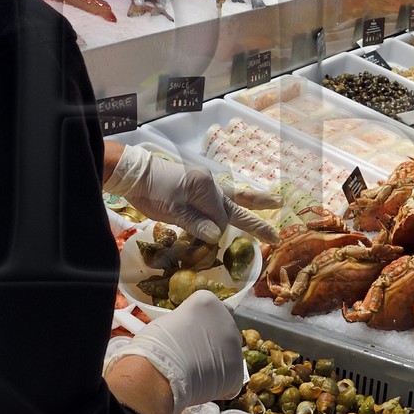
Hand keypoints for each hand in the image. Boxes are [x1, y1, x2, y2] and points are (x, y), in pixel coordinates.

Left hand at [105, 144, 279, 242]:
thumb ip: (195, 222)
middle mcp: (211, 185)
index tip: (207, 238)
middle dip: (258, 217)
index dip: (217, 231)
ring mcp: (206, 186)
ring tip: (276, 202)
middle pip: (239, 204)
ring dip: (253, 202)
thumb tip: (218, 235)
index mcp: (207, 188)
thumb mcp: (172, 208)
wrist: (135, 175)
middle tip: (278, 228)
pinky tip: (242, 204)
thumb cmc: (153, 190)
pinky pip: (219, 199)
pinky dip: (231, 205)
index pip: (222, 217)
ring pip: (234, 198)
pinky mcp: (197, 190)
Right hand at [105, 291, 244, 413]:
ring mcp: (235, 346)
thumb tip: (186, 332)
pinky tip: (201, 386)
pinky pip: (229, 377)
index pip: (210, 309)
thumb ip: (184, 322)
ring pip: (228, 354)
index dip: (198, 324)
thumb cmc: (153, 345)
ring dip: (216, 361)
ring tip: (194, 372)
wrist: (158, 374)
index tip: (187, 334)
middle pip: (223, 329)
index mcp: (207, 301)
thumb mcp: (166, 322)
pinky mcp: (237, 371)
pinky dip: (218, 384)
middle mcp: (227, 319)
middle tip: (192, 354)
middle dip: (211, 340)